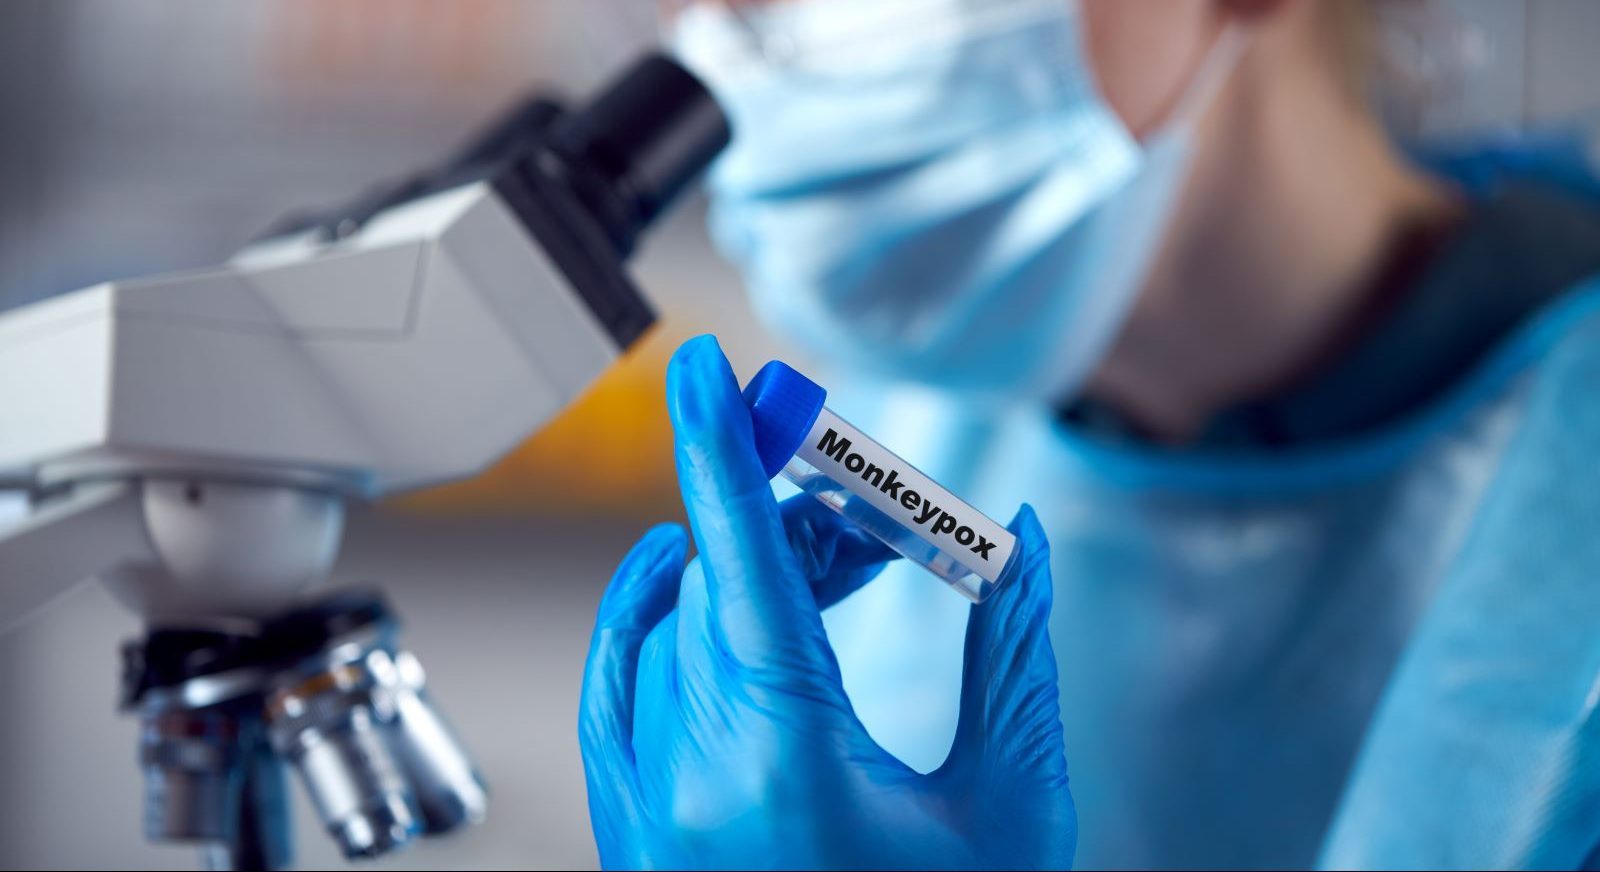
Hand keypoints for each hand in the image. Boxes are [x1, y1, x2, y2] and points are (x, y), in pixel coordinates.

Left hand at [578, 335, 1074, 869]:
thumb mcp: (1010, 809)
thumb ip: (1013, 659)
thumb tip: (1016, 542)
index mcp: (786, 767)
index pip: (741, 565)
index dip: (721, 449)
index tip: (702, 367)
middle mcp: (692, 786)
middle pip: (720, 587)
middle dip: (792, 517)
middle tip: (861, 492)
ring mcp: (650, 818)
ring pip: (674, 633)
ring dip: (746, 572)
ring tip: (836, 562)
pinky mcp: (637, 840)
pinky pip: (618, 694)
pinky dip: (648, 621)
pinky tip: (685, 578)